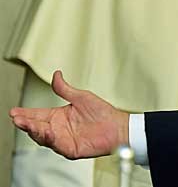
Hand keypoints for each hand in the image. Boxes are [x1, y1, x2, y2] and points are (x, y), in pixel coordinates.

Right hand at [9, 70, 128, 159]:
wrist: (117, 126)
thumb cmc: (102, 112)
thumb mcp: (81, 96)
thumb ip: (65, 89)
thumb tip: (56, 74)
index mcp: (59, 116)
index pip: (37, 114)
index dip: (25, 113)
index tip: (14, 111)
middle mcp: (58, 128)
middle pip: (36, 126)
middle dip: (25, 122)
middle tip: (16, 118)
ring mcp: (63, 139)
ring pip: (43, 136)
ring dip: (34, 131)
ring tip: (26, 123)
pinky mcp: (70, 149)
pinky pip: (56, 145)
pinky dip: (50, 139)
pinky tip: (47, 131)